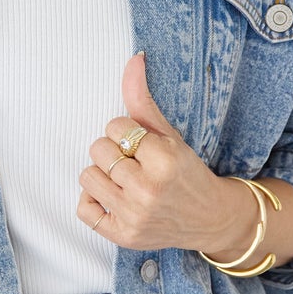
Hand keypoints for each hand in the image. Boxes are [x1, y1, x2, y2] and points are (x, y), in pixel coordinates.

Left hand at [77, 51, 253, 256]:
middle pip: (98, 149)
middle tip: (135, 164)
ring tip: (124, 180)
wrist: (209, 218)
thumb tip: (134, 58)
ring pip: (87, 176)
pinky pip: (83, 209)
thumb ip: (143, 99)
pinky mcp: (122, 235)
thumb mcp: (169, 134)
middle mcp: (147, 189)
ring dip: (102, 175)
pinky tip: (114, 199)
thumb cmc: (185, 172)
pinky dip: (93, 201)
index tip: (144, 146)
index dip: (127, 133)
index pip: (115, 126)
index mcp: (164, 159)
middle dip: (114, 152)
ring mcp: (133, 216)